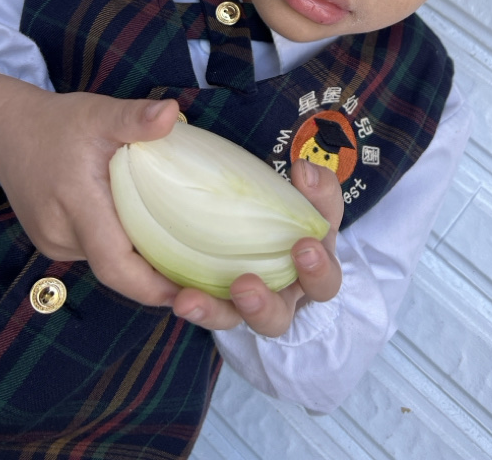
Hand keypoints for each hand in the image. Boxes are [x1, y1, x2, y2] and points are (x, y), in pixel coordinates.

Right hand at [0, 70, 182, 305]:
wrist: (6, 132)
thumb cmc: (57, 123)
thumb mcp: (98, 112)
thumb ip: (134, 117)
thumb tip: (171, 112)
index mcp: (76, 205)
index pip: (114, 264)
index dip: (151, 286)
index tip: (187, 292)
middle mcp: (62, 235)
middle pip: (117, 268)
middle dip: (156, 274)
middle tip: (200, 267)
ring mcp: (55, 243)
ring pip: (106, 260)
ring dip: (138, 256)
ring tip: (180, 242)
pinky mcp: (54, 242)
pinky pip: (95, 250)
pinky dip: (121, 244)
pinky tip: (145, 226)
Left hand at [171, 158, 344, 335]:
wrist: (269, 227)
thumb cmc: (295, 218)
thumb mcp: (314, 203)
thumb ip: (316, 187)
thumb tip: (304, 171)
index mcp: (311, 276)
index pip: (323, 281)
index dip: (317, 269)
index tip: (304, 246)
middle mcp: (279, 300)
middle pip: (276, 319)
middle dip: (261, 306)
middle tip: (243, 285)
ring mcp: (243, 306)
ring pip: (227, 321)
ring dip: (211, 311)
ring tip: (188, 300)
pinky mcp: (214, 302)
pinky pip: (200, 308)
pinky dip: (184, 300)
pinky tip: (168, 288)